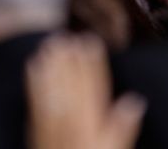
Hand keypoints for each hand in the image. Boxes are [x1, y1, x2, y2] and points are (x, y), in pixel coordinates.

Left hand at [27, 35, 144, 148]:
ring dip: (51, 64)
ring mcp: (51, 125)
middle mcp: (70, 120)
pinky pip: (35, 100)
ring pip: (51, 87)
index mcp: (91, 123)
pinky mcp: (37, 131)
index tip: (91, 42)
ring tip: (51, 43)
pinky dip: (33, 81)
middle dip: (69, 58)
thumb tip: (134, 101)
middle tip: (68, 36)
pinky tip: (32, 65)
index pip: (93, 86)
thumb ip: (124, 128)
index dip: (92, 62)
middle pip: (70, 82)